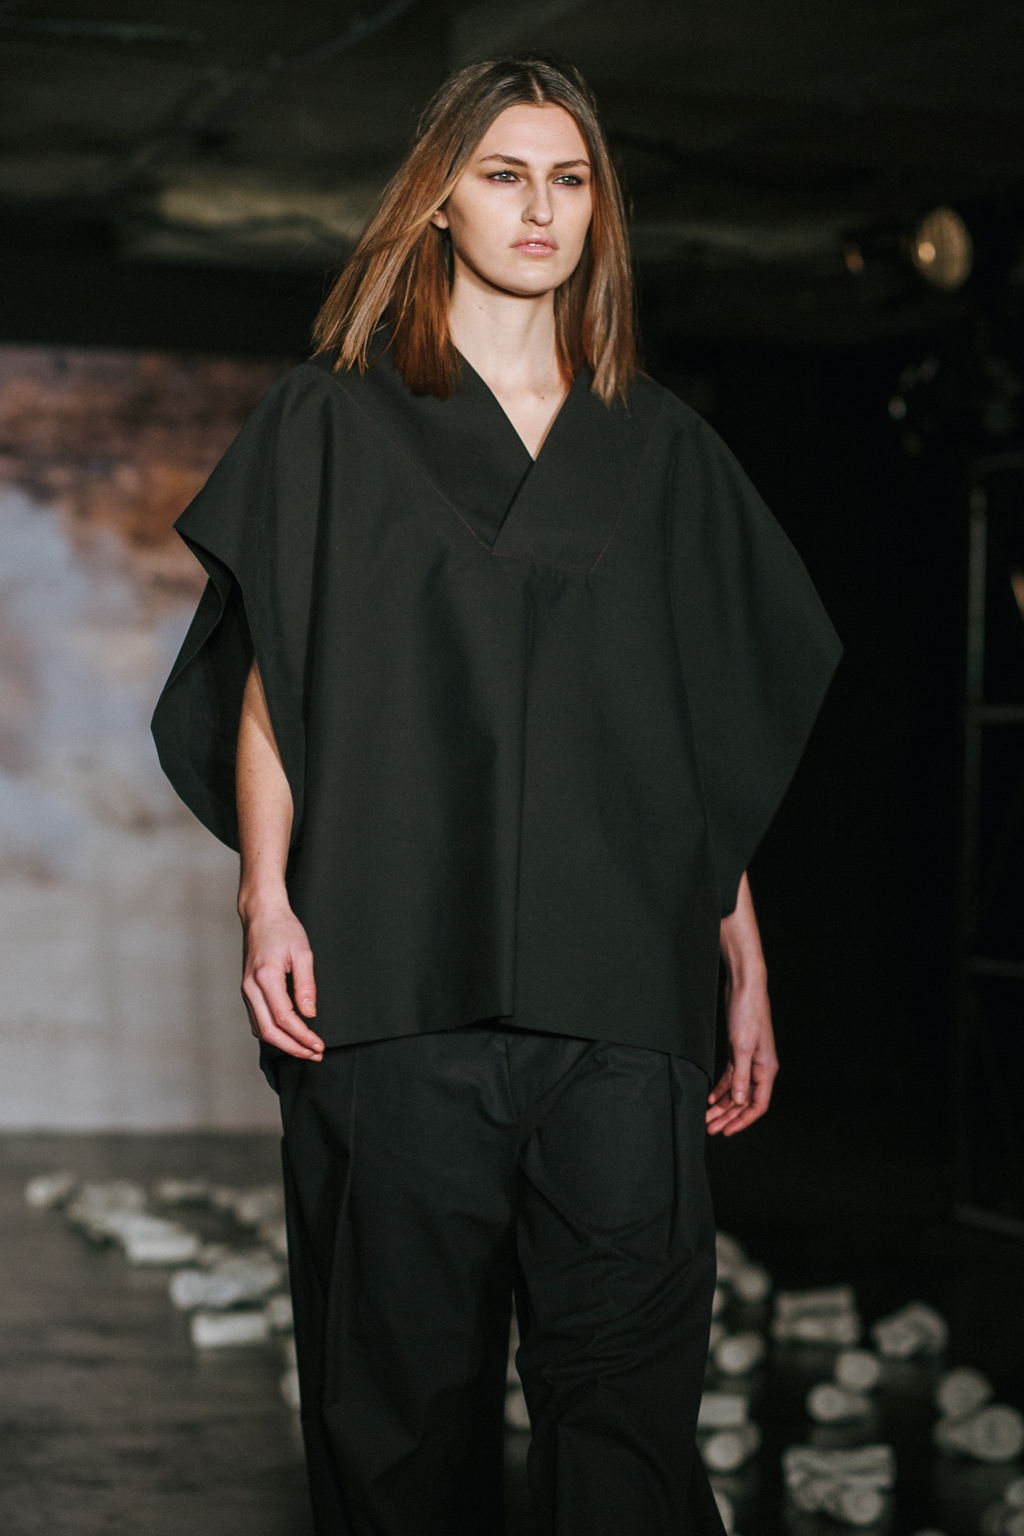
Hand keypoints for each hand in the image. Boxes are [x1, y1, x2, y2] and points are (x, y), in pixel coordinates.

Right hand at [240, 895, 323, 1060]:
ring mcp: (246, 990)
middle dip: (293, 1048)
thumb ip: (306, 985)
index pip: (284, 1018)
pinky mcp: (247, 991)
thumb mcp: (303, 952)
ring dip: (283, 1044)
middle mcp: (251, 987)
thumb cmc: (283, 929)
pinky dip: (272, 1034)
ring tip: (306, 1049)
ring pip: (260, 1029)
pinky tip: (289, 1037)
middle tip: (315, 1054)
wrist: (261, 914)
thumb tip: (309, 1014)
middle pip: (269, 1031)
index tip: (319, 1045)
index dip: (302, 1036)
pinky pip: (257, 1021)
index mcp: (265, 977)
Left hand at [706, 975, 776, 1135]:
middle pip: (744, 1101)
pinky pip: (730, 1078)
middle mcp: (759, 1068)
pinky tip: (710, 1099)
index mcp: (766, 1069)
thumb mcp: (741, 1047)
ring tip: (707, 1118)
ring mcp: (749, 1061)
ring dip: (722, 1106)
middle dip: (728, 1117)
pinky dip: (720, 1089)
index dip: (742, 1121)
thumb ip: (740, 1076)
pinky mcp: (738, 1052)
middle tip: (710, 1129)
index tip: (727, 1131)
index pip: (757, 1105)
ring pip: (735, 1091)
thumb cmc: (747, 1013)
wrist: (744, 988)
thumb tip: (739, 1101)